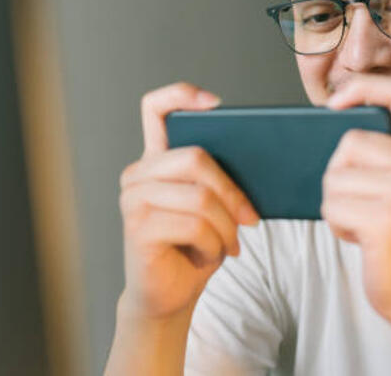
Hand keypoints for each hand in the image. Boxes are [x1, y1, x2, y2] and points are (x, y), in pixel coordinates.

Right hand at [118, 82, 259, 320]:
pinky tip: (212, 255)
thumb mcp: (211, 207)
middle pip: (195, 157)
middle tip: (249, 219)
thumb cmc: (192, 247)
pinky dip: (214, 244)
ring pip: (200, 197)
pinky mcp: (137, 227)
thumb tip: (256, 158)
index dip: (182, 95)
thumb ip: (217, 179)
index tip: (216, 104)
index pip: (155, 108)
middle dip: (232, 192)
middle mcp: (138, 173)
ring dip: (226, 226)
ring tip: (230, 244)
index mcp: (156, 160)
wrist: (168, 295)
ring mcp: (133, 199)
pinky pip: (193, 225)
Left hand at [322, 74, 390, 356]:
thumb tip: (333, 118)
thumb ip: (385, 152)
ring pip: (335, 175)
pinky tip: (361, 238)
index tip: (335, 103)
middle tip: (363, 204)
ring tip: (364, 222)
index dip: (363, 87)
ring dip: (336, 203)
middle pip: (350, 141)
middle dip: (339, 174)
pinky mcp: (389, 219)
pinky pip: (332, 204)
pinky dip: (336, 224)